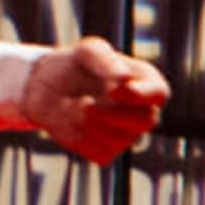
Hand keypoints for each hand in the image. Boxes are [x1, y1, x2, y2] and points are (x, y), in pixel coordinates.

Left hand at [23, 37, 168, 163]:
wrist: (46, 86)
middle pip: (146, 121)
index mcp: (146, 84)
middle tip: (86, 102)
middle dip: (115, 114)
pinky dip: (81, 138)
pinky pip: (101, 152)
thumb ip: (107, 61)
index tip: (111, 90)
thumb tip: (125, 80)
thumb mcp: (88, 51)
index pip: (159, 94)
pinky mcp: (105, 151)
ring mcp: (125, 134)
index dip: (139, 95)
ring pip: (120, 139)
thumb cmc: (75, 65)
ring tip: (73, 104)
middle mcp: (141, 112)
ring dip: (91, 123)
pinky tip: (70, 121)